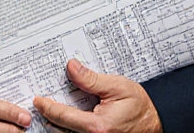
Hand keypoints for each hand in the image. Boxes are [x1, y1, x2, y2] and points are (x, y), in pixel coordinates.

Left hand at [34, 60, 162, 132]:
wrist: (156, 124)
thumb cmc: (140, 107)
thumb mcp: (117, 87)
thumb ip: (91, 79)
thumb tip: (71, 67)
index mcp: (97, 127)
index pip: (62, 116)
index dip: (46, 106)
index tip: (38, 99)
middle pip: (58, 130)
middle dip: (49, 116)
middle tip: (40, 103)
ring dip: (57, 125)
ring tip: (51, 111)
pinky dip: (67, 130)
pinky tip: (65, 121)